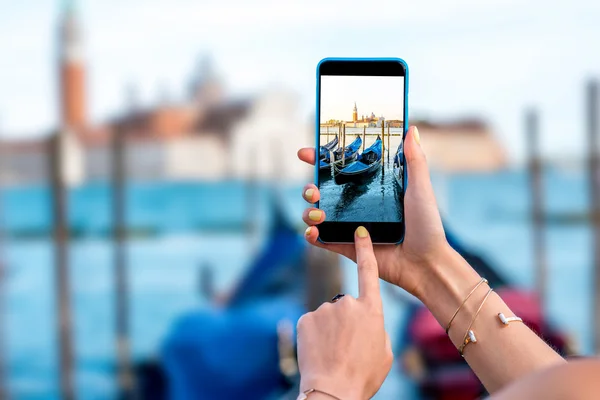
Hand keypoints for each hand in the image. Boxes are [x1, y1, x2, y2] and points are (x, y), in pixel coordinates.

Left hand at [297, 228, 392, 399]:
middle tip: (347, 347)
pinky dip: (315, 335)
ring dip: (330, 330)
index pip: (369, 272)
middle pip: (347, 305)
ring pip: (328, 316)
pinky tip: (319, 351)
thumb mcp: (384, 352)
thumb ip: (376, 328)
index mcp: (371, 310)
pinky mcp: (306, 318)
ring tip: (334, 353)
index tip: (360, 231)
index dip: (365, 250)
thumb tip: (365, 320)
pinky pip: (313, 323)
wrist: (333, 391)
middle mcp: (347, 303)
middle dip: (346, 322)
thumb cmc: (363, 375)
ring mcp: (325, 309)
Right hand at [299, 126, 450, 298]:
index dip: (321, 160)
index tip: (306, 153)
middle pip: (322, 191)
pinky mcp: (348, 248)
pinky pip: (322, 241)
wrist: (426, 263)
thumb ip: (414, 160)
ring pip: (317, 214)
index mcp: (371, 188)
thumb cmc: (427, 225)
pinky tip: (313, 231)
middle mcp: (357, 206)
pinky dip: (311, 235)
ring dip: (308, 211)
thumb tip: (411, 129)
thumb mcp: (420, 188)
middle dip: (309, 187)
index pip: (340, 170)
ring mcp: (350, 227)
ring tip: (318, 213)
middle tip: (313, 189)